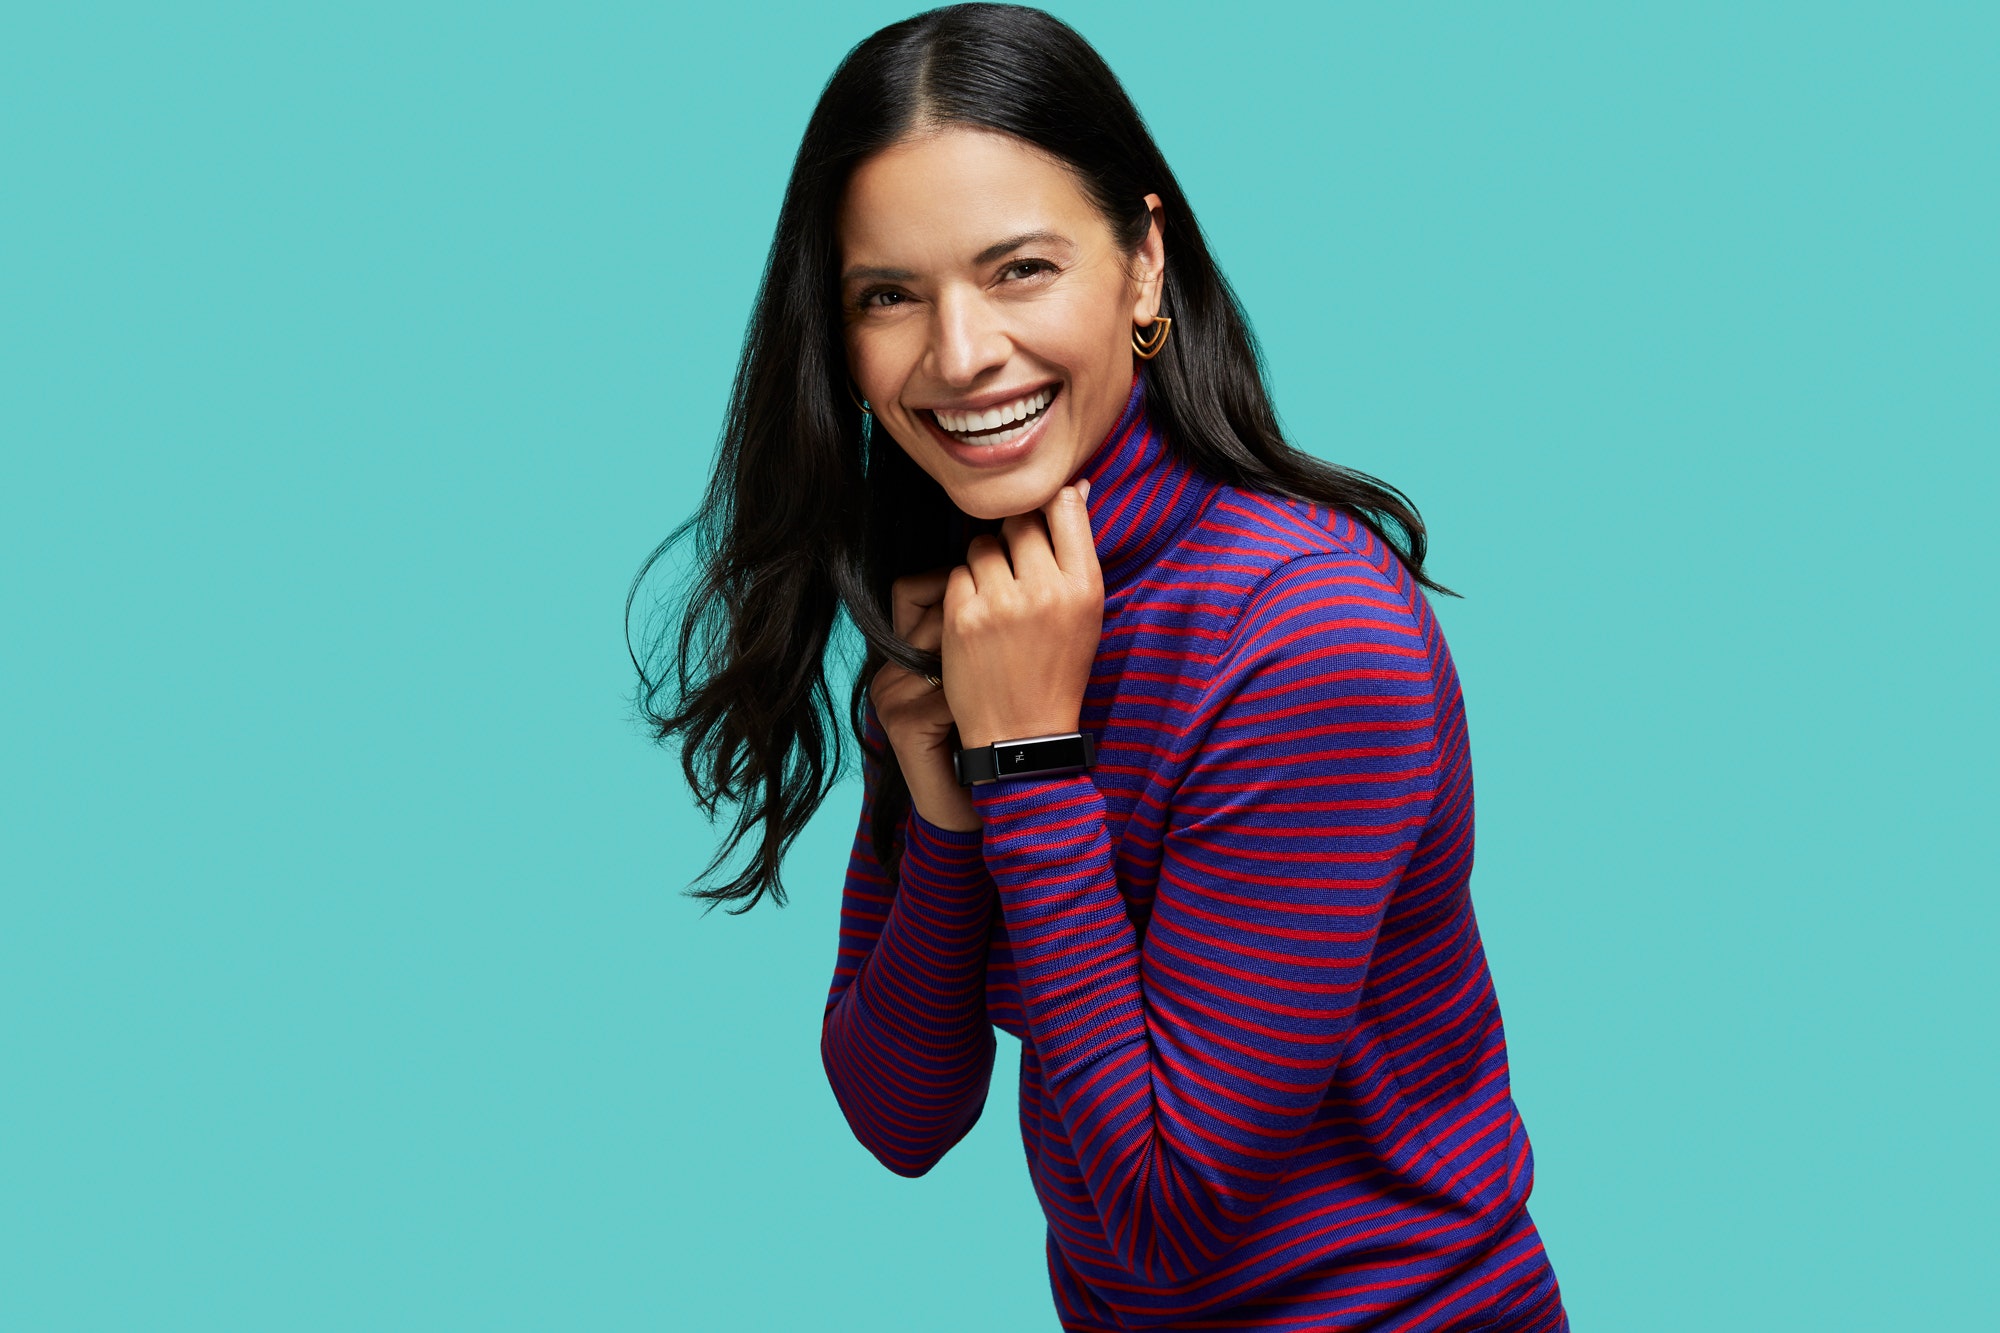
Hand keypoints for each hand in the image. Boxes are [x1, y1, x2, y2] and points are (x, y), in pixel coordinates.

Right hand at [871, 566, 979, 832]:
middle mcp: (886, 671)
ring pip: (948, 645)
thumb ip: (972, 629)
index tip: (996, 605)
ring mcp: (890, 698)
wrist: (992, 802)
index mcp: (900, 654)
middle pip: (937, 612)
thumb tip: (1003, 568)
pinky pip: (951, 686)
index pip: (914, 588)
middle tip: (1003, 663)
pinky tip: (982, 725)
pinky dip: (978, 702)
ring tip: (993, 696)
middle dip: (978, 630)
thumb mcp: (977, 673)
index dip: (956, 587)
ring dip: (982, 667)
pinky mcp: (904, 725)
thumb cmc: (993, 732)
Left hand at [943, 478, 1102, 750]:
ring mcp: (1001, 602)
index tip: (1043, 516)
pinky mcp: (963, 617)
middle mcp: (1045, 590)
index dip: (1048, 503)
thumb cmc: (1058, 670)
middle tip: (1016, 570)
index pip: (1064, 507)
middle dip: (1015, 538)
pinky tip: (977, 616)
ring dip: (986, 563)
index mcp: (1084, 587)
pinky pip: (957, 573)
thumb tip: (1070, 489)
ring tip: (997, 598)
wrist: (1023, 734)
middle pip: (1019, 521)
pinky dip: (964, 589)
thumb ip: (1077, 551)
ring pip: (982, 544)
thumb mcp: (1087, 612)